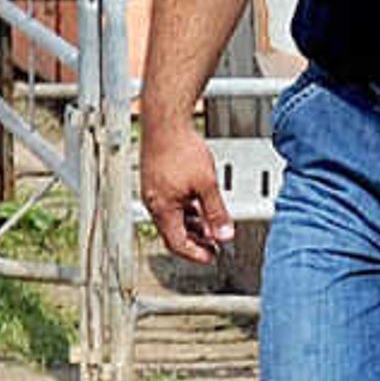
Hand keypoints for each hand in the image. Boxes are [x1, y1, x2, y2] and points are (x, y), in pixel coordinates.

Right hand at [140, 122, 233, 263]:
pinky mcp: (157, 182)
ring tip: (212, 227)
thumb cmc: (180, 148)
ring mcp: (155, 192)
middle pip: (174, 233)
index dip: (196, 254)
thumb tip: (225, 234)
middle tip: (214, 246)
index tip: (212, 257)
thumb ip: (217, 212)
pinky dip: (187, 211)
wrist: (165, 123)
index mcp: (162, 208)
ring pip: (174, 219)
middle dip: (196, 242)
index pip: (177, 243)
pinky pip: (172, 205)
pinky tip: (201, 207)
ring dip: (193, 226)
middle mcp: (154, 202)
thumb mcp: (207, 185)